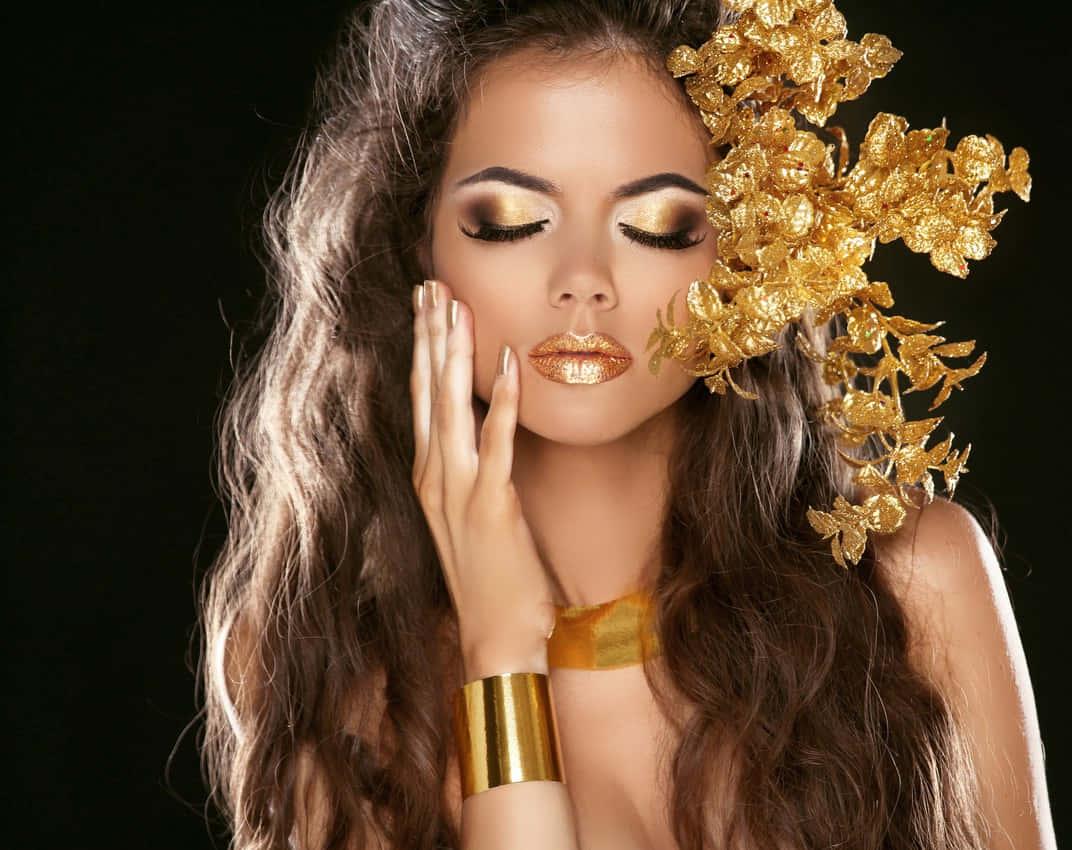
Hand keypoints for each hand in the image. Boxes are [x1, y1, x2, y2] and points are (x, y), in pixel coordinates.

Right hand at [410, 279, 554, 679]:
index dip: (423, 348)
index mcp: (430, 477)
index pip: (422, 398)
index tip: (427, 305)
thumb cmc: (492, 582)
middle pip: (428, 391)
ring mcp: (460, 491)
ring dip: (455, 353)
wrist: (495, 638)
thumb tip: (484, 435)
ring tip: (457, 305)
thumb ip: (473, 475)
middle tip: (432, 284)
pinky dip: (503, 401)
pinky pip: (496, 443)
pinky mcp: (492, 506)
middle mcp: (436, 477)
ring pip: (452, 407)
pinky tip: (508, 363)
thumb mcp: (473, 519)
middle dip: (430, 335)